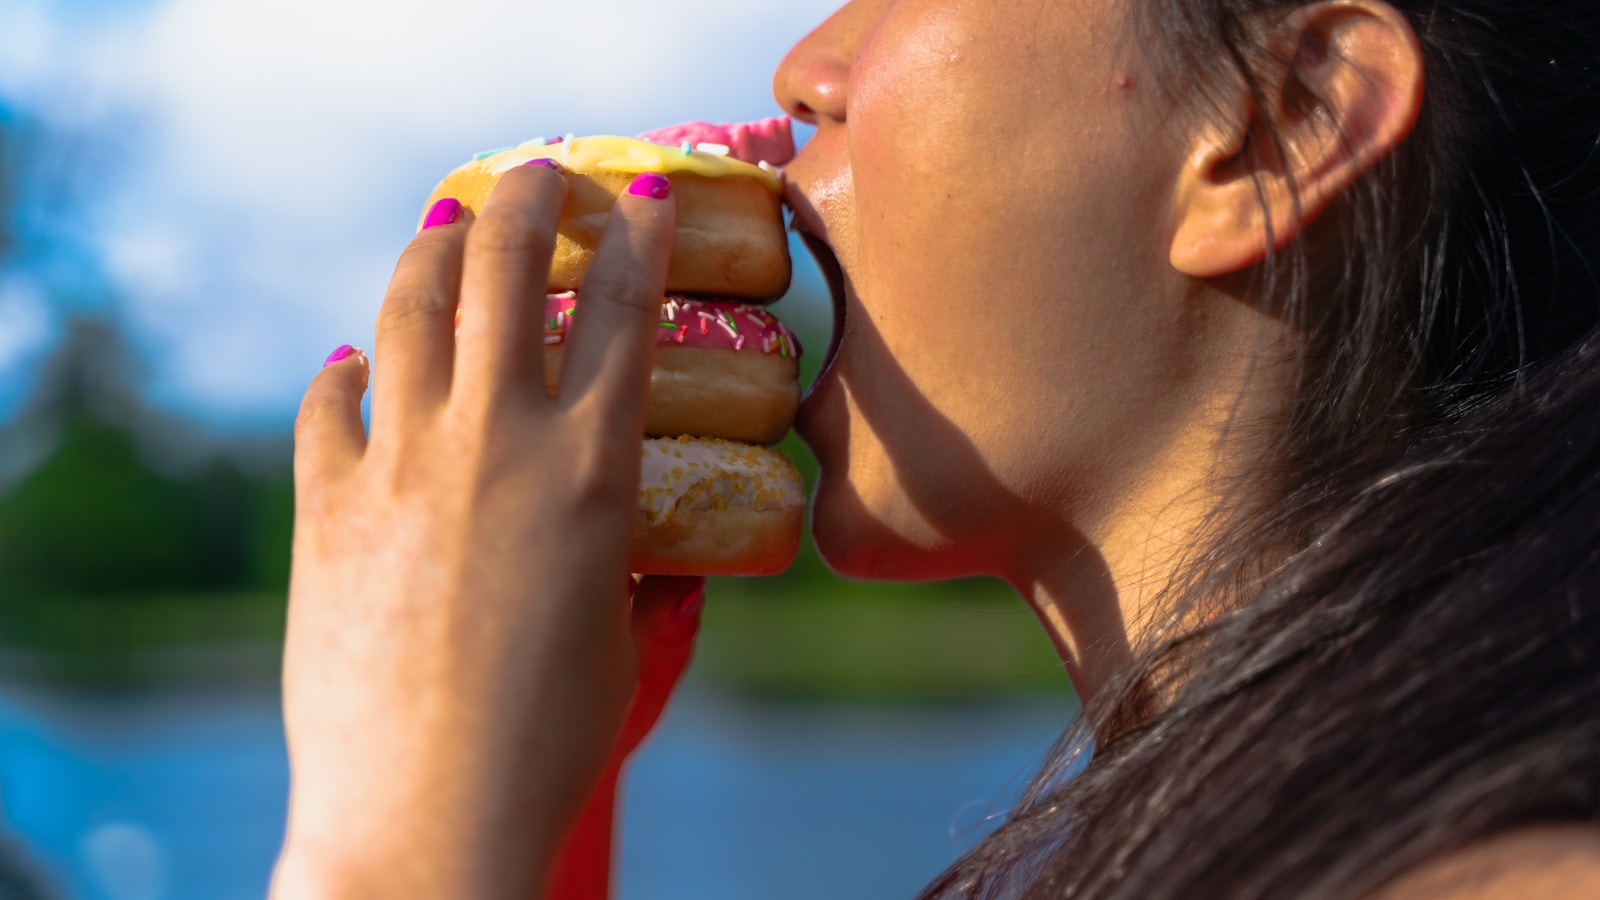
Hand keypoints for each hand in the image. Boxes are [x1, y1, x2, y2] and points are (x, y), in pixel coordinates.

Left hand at [272, 164, 677, 898]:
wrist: (425, 818)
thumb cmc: (548, 745)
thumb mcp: (618, 642)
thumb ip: (635, 576)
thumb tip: (650, 560)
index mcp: (588, 470)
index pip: (623, 312)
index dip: (637, 234)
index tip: (640, 191)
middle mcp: (493, 441)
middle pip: (504, 269)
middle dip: (526, 198)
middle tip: (537, 175)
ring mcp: (399, 464)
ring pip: (407, 308)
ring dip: (431, 250)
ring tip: (445, 225)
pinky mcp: (323, 505)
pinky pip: (327, 403)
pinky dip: (344, 370)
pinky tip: (353, 362)